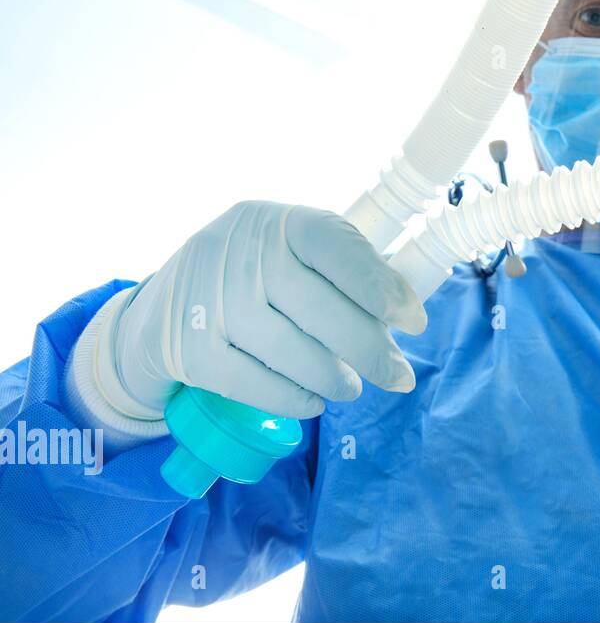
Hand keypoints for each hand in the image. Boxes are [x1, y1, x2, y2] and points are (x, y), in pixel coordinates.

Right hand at [108, 201, 426, 419]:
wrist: (160, 311)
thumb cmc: (254, 281)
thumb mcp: (293, 255)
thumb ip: (345, 272)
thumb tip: (407, 313)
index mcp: (276, 222)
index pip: (334, 244)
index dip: (380, 285)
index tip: (415, 321)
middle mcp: (237, 253)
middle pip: (317, 306)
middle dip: (369, 348)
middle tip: (398, 376)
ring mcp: (206, 301)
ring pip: (290, 350)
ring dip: (334, 378)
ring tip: (351, 387)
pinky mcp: (187, 350)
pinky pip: (254, 384)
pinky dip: (293, 397)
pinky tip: (314, 400)